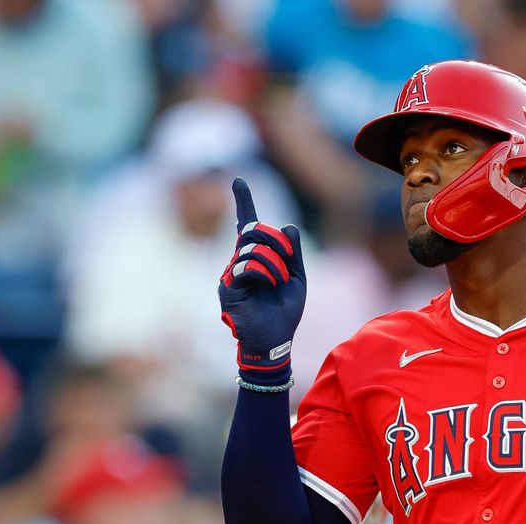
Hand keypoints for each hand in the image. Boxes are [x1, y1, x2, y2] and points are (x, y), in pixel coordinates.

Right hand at [218, 177, 306, 385]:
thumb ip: (293, 252)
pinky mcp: (228, 287)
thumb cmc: (285, 311)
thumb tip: (288, 226)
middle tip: (288, 258)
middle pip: (253, 231)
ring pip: (251, 248)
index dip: (243, 202)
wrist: (275, 340)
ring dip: (274, 262)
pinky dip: (264, 272)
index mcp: (257, 257)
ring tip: (279, 280)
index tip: (238, 181)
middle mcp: (240, 261)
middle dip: (275, 239)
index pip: (247, 225)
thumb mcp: (297, 277)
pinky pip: (245, 266)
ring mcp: (231, 273)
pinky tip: (270, 284)